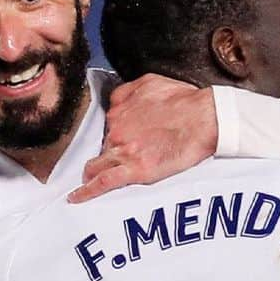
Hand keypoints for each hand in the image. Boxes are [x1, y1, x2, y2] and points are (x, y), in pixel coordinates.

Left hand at [69, 75, 217, 202]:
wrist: (203, 118)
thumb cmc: (184, 100)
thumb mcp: (149, 82)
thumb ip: (127, 92)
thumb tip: (117, 101)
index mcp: (119, 110)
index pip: (106, 128)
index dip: (112, 136)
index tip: (116, 143)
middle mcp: (116, 130)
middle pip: (101, 147)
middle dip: (104, 154)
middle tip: (111, 163)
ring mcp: (124, 151)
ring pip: (97, 165)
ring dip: (92, 173)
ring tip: (89, 180)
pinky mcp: (135, 170)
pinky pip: (103, 183)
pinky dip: (86, 192)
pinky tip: (76, 198)